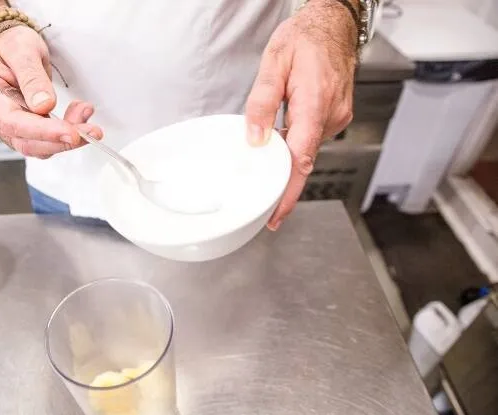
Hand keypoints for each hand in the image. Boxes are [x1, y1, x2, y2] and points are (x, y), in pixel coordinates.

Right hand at [0, 26, 102, 158]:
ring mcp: (10, 125)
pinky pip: (48, 140)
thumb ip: (31, 77)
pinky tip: (80, 116)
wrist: (11, 47)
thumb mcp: (21, 49)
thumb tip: (43, 105)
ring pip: (40, 146)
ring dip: (69, 138)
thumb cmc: (10, 45)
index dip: (43, 131)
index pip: (12, 122)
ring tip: (87, 116)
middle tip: (90, 132)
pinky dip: (69, 131)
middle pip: (27, 142)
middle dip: (61, 141)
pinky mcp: (27, 129)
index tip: (70, 132)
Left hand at [245, 1, 356, 230]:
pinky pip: (313, 138)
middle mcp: (331, 115)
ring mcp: (337, 117)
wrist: (333, 23)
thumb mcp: (273, 63)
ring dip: (288, 160)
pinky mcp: (336, 115)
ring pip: (308, 149)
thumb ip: (262, 102)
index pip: (300, 158)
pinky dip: (297, 145)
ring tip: (266, 164)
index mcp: (314, 103)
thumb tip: (254, 138)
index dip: (288, 191)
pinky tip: (282, 142)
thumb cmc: (305, 38)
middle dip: (284, 185)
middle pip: (304, 160)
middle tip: (265, 207)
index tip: (276, 213)